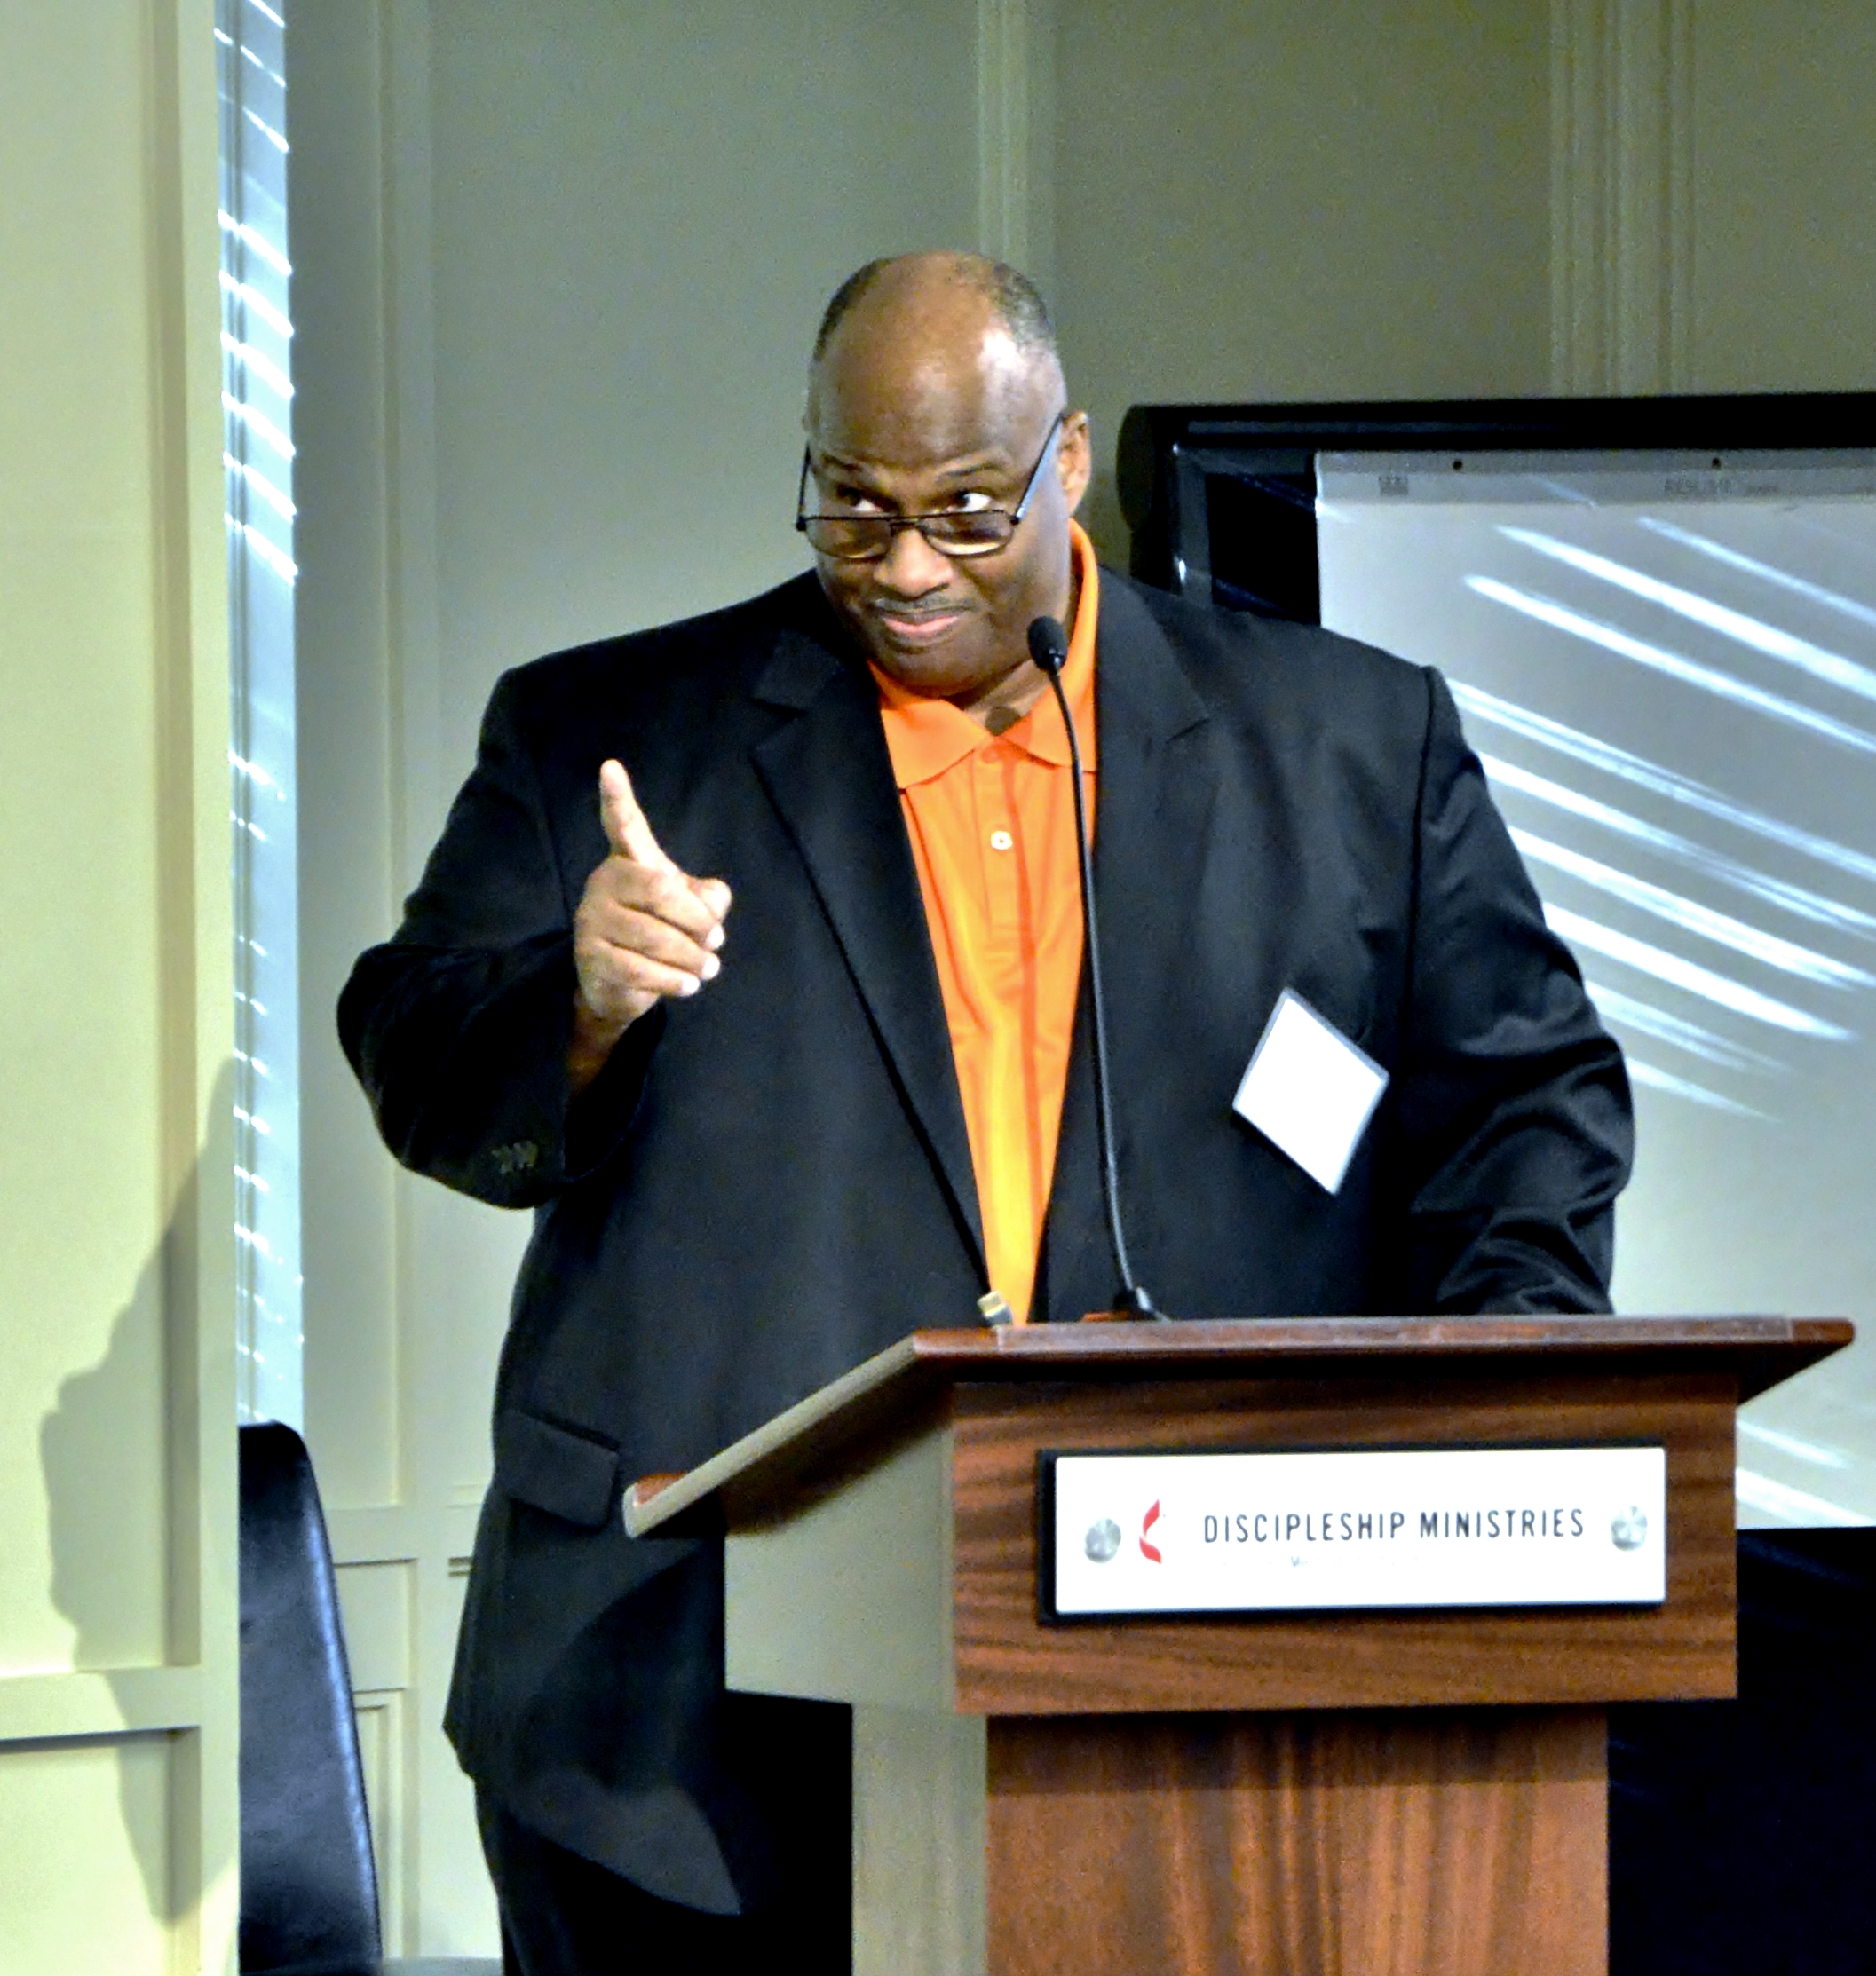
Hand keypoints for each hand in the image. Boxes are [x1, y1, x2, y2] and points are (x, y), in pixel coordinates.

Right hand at [569, 761, 730, 1089]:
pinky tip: (688, 985)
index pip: (623, 825)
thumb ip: (708, 898)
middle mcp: (605, 882)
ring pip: (653, 936)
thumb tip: (712, 905)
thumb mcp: (690, 910)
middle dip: (697, 922)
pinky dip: (672, 980)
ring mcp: (592, 919)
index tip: (610, 767)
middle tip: (716, 942)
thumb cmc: (660, 933)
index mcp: (630, 861)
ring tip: (708, 968)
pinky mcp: (590, 956)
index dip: (618, 798)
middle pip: (661, 891)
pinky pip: (639, 968)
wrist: (619, 985)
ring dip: (690, 957)